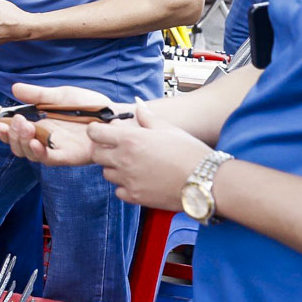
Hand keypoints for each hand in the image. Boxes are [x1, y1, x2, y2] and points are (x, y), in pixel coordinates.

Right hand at [0, 82, 117, 166]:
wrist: (114, 115)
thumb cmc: (90, 106)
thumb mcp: (60, 95)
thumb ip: (38, 95)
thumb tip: (14, 88)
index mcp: (41, 125)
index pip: (16, 132)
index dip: (5, 130)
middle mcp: (46, 139)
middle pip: (18, 145)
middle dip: (12, 134)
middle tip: (18, 120)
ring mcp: (56, 149)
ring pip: (29, 154)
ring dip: (22, 141)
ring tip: (26, 126)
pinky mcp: (68, 157)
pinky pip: (48, 159)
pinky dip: (38, 152)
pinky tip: (34, 142)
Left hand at [87, 104, 212, 209]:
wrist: (207, 181)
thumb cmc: (190, 152)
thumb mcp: (168, 129)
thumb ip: (147, 117)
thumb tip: (138, 104)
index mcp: (130, 139)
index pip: (94, 133)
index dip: (97, 131)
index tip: (104, 131)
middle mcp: (124, 159)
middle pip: (96, 154)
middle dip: (102, 149)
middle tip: (117, 148)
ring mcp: (128, 180)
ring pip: (107, 173)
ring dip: (114, 168)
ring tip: (133, 165)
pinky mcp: (135, 197)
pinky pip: (119, 191)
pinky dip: (125, 186)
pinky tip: (139, 181)